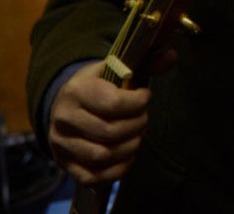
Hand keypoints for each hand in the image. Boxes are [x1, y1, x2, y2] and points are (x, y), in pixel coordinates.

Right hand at [48, 50, 176, 184]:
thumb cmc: (97, 86)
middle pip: (110, 132)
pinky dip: (117, 170)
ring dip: (130, 148)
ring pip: (103, 156)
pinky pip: (93, 177)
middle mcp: (63, 118)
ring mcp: (61, 143)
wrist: (67, 106)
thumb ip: (145, 63)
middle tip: (143, 119)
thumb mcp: (115, 69)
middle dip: (137, 126)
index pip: (112, 103)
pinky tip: (127, 156)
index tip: (144, 97)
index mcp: (75, 90)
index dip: (137, 103)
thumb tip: (171, 57)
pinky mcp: (64, 164)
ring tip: (136, 136)